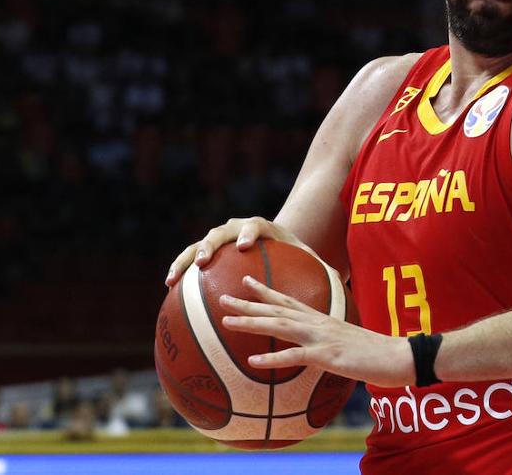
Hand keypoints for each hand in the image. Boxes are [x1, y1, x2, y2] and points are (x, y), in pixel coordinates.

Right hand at [165, 216, 315, 286]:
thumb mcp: (309, 258)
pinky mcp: (208, 251)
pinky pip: (190, 258)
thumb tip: (342, 280)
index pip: (256, 224)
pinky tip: (169, 286)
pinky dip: (179, 268)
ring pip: (200, 243)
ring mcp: (221, 238)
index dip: (249, 232)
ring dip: (188, 257)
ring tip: (176, 277)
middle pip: (222, 231)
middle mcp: (239, 228)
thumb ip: (322, 266)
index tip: (245, 246)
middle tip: (204, 260)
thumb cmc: (295, 257)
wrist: (274, 247)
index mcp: (266, 227)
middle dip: (211, 244)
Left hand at [220, 275, 414, 387]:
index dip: (265, 291)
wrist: (400, 355)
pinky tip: (254, 362)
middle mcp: (319, 323)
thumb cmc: (376, 353)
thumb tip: (315, 351)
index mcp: (323, 320)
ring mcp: (323, 338)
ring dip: (253, 323)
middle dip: (248, 303)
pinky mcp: (329, 356)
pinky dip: (274, 359)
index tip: (245, 281)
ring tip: (227, 322)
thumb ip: (328, 344)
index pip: (289, 300)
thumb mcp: (347, 344)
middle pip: (278, 309)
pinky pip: (296, 357)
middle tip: (221, 298)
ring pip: (281, 326)